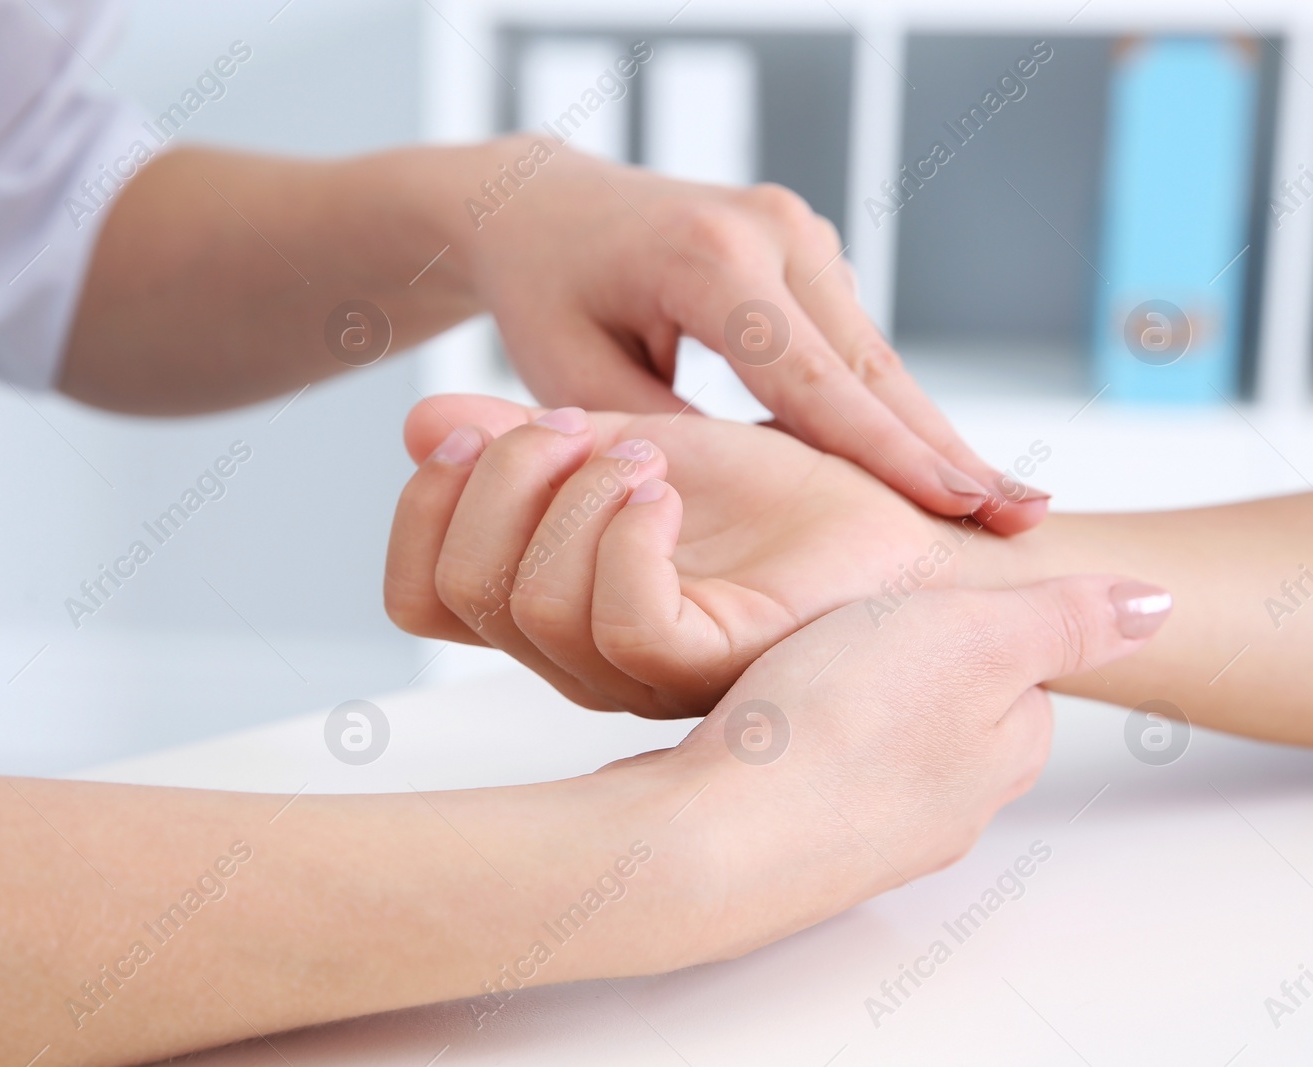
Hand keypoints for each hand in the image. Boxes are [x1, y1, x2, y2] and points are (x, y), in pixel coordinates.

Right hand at [388, 394, 973, 716]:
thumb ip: (528, 439)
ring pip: (535, 608)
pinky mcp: (716, 666)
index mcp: (548, 601)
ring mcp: (642, 669)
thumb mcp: (628, 436)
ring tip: (646, 450)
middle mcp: (579, 650)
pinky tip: (670, 492)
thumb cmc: (777, 486)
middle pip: (463, 593)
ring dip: (576, 497)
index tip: (469, 425)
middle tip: (566, 422)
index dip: (419, 508)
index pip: (419, 595)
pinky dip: (633, 542)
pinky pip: (631, 627)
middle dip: (500, 479)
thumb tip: (421, 423)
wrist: (893, 512)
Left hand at [463, 137, 1047, 533]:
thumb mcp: (575, 385)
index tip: (955, 509)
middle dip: (943, 448)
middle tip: (1025, 518)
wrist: (541, 206)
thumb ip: (660, 444)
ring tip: (1008, 506)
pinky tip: (942, 466)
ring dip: (928, 433)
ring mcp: (796, 233)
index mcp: (710, 260)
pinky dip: (891, 407)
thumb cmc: (547, 297)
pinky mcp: (803, 251)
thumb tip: (745, 508)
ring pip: (873, 356)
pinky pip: (854, 345)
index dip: (886, 452)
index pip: (813, 378)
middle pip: (870, 364)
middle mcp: (771, 232)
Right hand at [643, 574, 1169, 957]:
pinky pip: (820, 780)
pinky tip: (763, 725)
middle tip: (852, 624)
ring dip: (851, 706)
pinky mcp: (801, 846)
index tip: (921, 594)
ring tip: (800, 671)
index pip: (1022, 665)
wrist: (713, 838)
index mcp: (1007, 749)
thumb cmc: (832, 726)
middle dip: (912, 664)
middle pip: (954, 710)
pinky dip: (800, 745)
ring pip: (883, 747)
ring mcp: (875, 836)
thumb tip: (1158, 606)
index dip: (972, 615)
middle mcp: (953, 807)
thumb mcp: (974, 633)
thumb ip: (1067, 617)